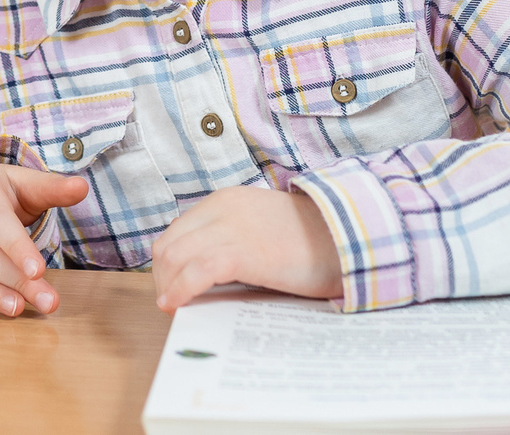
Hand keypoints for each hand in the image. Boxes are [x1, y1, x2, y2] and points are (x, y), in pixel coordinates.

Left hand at [149, 185, 339, 310]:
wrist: (347, 235)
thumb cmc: (312, 240)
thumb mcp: (261, 226)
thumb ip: (232, 236)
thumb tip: (205, 269)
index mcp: (224, 201)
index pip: (177, 232)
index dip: (167, 263)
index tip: (171, 286)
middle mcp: (220, 209)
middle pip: (169, 245)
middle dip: (162, 278)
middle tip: (172, 302)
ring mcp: (228, 228)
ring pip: (174, 258)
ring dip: (167, 287)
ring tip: (173, 308)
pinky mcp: (240, 252)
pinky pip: (195, 272)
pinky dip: (179, 290)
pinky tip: (176, 306)